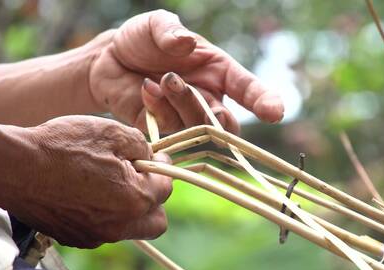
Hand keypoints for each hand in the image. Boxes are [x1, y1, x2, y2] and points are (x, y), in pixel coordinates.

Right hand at [5, 116, 171, 247]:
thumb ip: (143, 147)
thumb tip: (151, 157)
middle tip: (140, 176)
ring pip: (130, 228)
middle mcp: (119, 226)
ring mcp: (96, 236)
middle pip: (156, 221)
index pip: (166, 188)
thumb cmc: (63, 147)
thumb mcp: (112, 132)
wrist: (14, 168)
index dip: (163, 167)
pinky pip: (104, 230)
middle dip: (155, 199)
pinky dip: (105, 215)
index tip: (155, 156)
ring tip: (111, 183)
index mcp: (135, 200)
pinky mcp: (75, 238)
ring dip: (130, 208)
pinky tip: (89, 194)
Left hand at [89, 9, 283, 133]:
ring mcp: (185, 117)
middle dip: (216, 115)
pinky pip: (169, 130)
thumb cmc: (142, 39)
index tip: (275, 112)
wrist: (108, 59)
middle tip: (188, 89)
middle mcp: (208, 98)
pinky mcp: (161, 129)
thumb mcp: (156, 24)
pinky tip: (145, 88)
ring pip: (199, 129)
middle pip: (227, 124)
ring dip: (183, 104)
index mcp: (219, 72)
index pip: (249, 90)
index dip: (265, 102)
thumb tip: (184, 44)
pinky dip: (158, 109)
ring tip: (162, 80)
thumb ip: (170, 30)